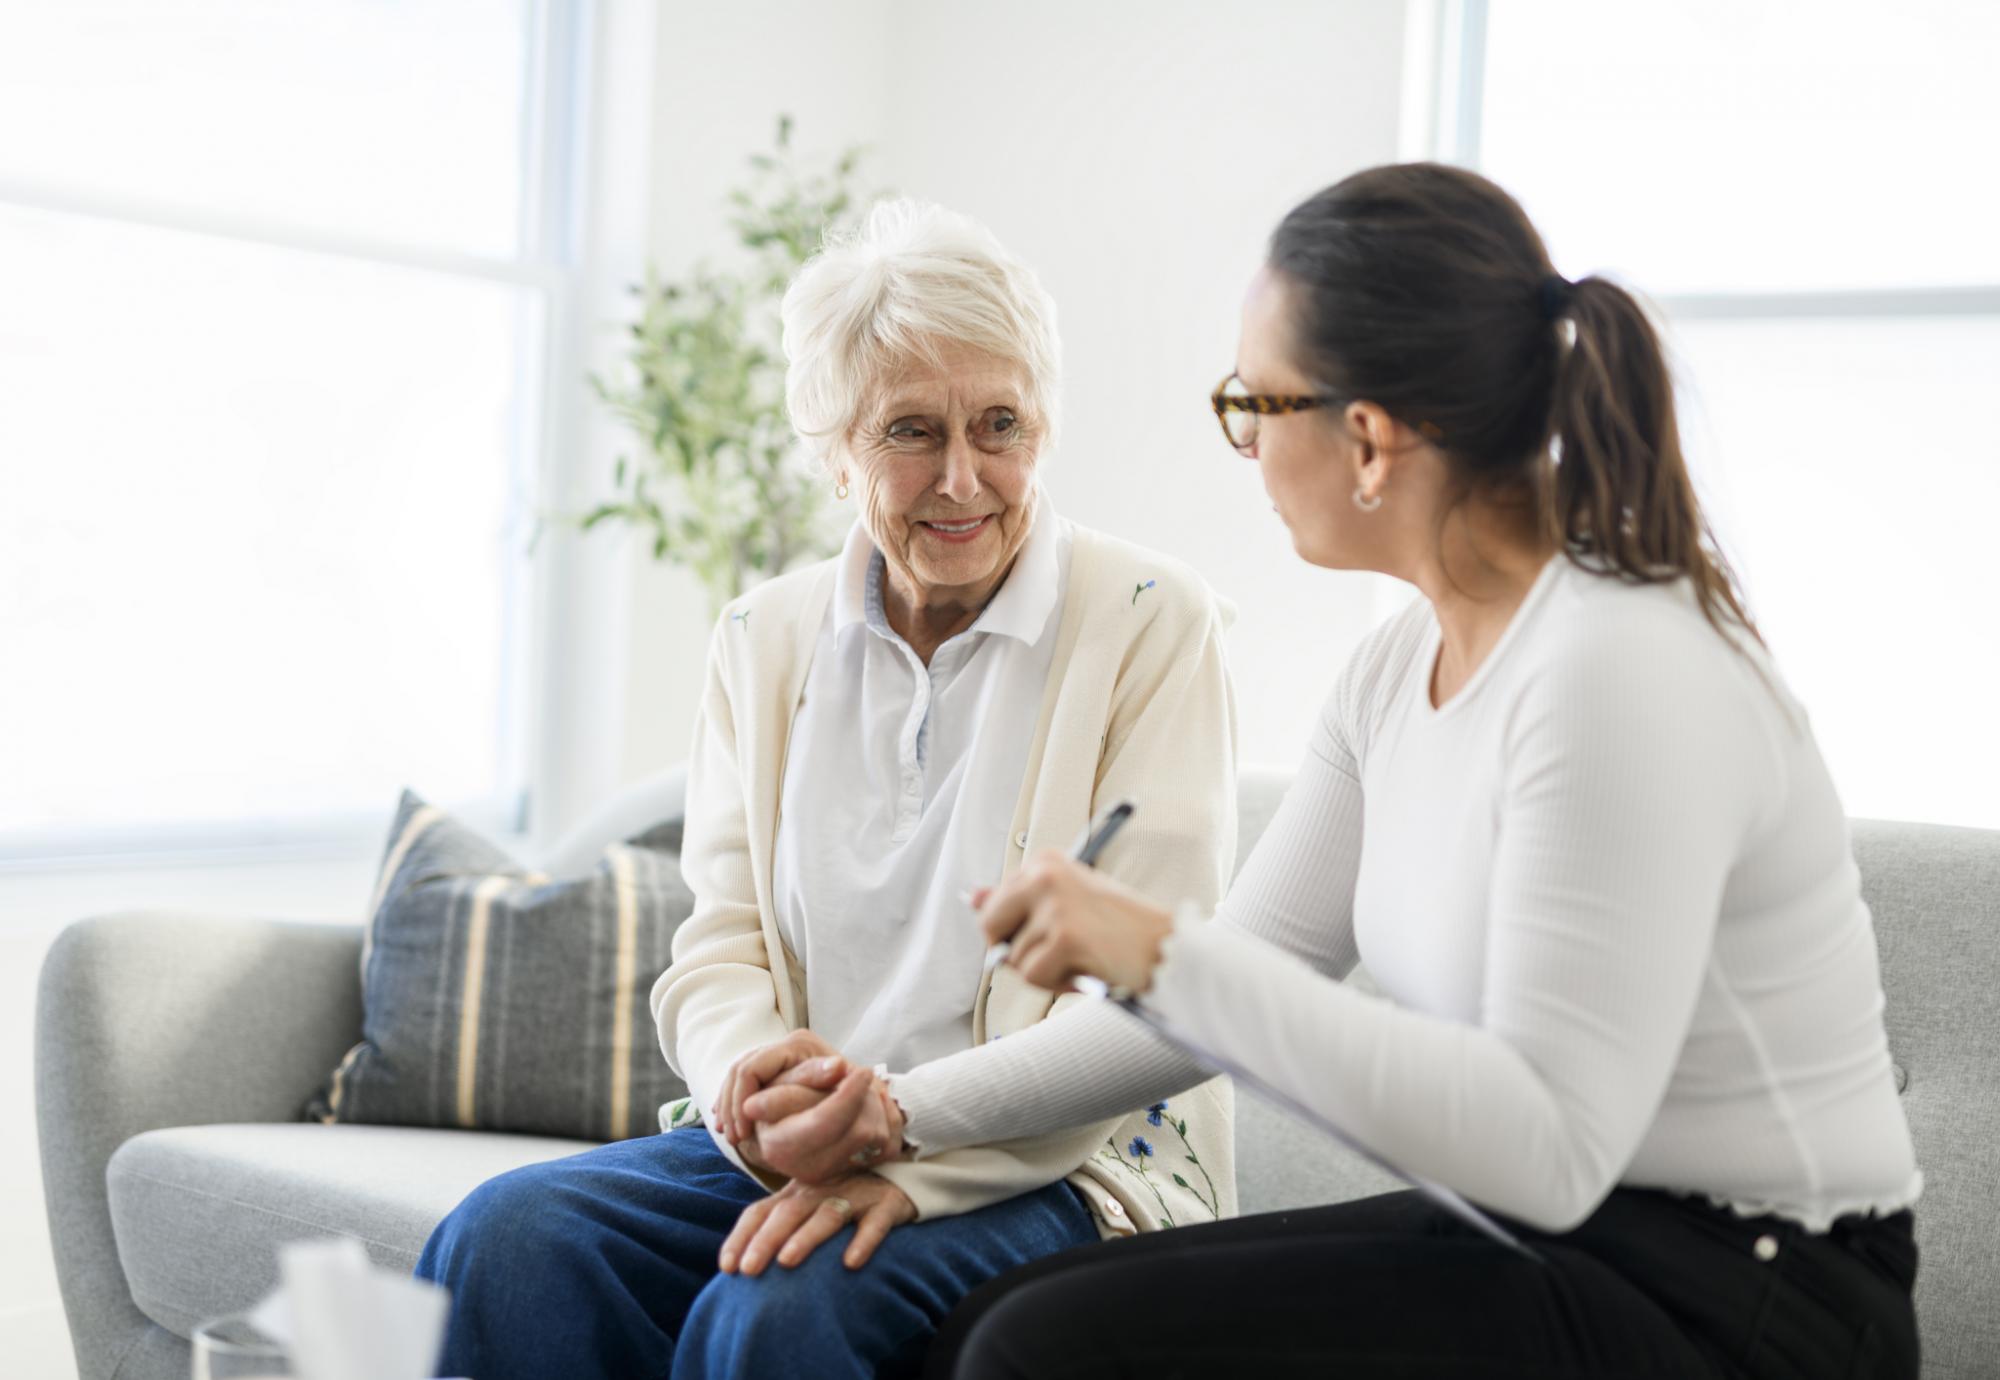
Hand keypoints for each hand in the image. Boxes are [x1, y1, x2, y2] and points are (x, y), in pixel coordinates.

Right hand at [715, 1031, 846, 1145]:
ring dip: (730, 1109)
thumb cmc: (854, 1091)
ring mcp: (775, 1055)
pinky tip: (729, 1127)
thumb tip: (838, 1067)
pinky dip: (732, 1106)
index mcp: (799, 1044)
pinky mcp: (769, 1070)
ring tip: (734, 1138)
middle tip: (735, 1139)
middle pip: (740, 1071)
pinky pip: (738, 1084)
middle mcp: (784, 1045)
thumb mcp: (842, 1087)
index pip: (753, 1069)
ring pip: (735, 1077)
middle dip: (732, 1107)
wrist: (860, 1091)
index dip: (742, 1101)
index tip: (745, 1133)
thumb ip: (834, 1083)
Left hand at [719, 1171, 914, 1273]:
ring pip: (827, 1216)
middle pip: (788, 1213)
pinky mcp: (885, 1205)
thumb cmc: (845, 1197)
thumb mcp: (810, 1205)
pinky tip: (851, 1262)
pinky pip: (874, 1223)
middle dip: (765, 1241)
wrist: (901, 1175)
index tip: (726, 1267)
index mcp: (796, 1192)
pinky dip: (863, 1241)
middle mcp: (820, 1190)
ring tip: (787, 1261)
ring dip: (806, 1238)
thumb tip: (743, 1265)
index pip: (761, 1211)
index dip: (741, 1236)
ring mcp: (854, 1195)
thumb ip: (781, 1224)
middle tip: (748, 1270)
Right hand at [744, 1065, 906, 1183]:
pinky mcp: (851, 1172)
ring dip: (875, 1106)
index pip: (825, 1123)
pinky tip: (868, 1105)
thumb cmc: (776, 1089)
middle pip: (860, 1132)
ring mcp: (830, 1173)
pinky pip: (889, 1146)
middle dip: (865, 1097)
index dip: (849, 1096)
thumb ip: (808, 1072)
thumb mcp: (781, 1073)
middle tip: (853, 1075)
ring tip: (854, 1090)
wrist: (779, 1117)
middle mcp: (804, 1167)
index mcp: (778, 1144)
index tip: (862, 1071)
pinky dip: (886, 1121)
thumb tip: (838, 1067)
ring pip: (878, 1137)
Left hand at [975, 850, 1173, 993]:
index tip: (1045, 936)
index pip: (992, 904)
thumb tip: (973, 897)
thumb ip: (1019, 900)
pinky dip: (1058, 983)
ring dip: (1046, 971)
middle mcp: (1046, 875)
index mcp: (1045, 862)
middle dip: (1015, 952)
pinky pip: (1034, 976)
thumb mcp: (1066, 904)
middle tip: (1055, 954)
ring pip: (1015, 959)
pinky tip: (1087, 970)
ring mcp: (1056, 905)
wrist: (1167, 947)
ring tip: (1083, 958)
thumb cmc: (1119, 930)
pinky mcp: (1066, 936)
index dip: (1012, 933)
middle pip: (989, 927)